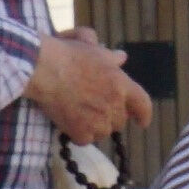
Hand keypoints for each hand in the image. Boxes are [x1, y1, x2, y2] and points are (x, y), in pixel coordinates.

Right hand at [27, 29, 161, 148]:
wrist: (45, 70)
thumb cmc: (68, 55)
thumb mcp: (93, 49)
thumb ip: (111, 56)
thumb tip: (121, 57)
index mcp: (122, 85)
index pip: (142, 104)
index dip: (143, 115)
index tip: (142, 122)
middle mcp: (114, 105)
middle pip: (120, 120)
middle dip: (110, 116)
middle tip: (93, 106)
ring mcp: (99, 121)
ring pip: (103, 132)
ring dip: (94, 126)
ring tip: (78, 111)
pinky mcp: (82, 133)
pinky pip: (85, 139)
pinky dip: (78, 133)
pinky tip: (68, 120)